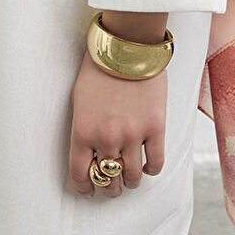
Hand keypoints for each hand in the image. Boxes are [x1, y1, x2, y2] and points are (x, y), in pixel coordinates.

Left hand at [68, 47, 166, 197]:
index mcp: (83, 131)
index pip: (81, 175)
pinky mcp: (155, 128)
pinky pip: (155, 163)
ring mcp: (132, 135)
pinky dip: (152, 170)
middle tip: (112, 185)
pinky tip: (148, 165)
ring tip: (131, 177)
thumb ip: (83, 128)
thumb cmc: (99, 66)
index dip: (85, 188)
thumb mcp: (79, 98)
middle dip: (109, 186)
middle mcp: (107, 138)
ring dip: (131, 181)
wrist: (126, 44)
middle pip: (108, 180)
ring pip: (133, 177)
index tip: (89, 190)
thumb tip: (88, 153)